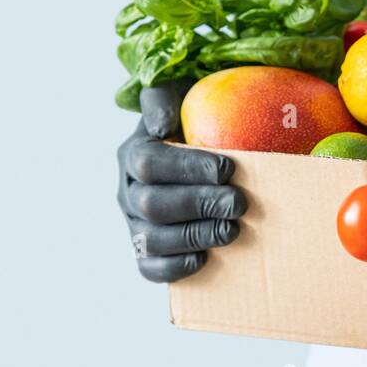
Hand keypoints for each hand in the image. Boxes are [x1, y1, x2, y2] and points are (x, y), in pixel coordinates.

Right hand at [117, 80, 247, 282]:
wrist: (202, 151)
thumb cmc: (195, 122)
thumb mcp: (179, 98)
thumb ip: (163, 99)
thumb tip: (163, 125)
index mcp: (133, 153)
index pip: (149, 163)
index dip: (188, 168)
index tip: (228, 168)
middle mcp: (128, 191)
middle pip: (152, 204)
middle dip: (199, 204)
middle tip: (238, 202)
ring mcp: (135, 224)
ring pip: (151, 240)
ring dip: (195, 236)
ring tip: (232, 230)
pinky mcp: (147, 251)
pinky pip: (150, 269)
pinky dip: (175, 268)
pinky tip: (204, 258)